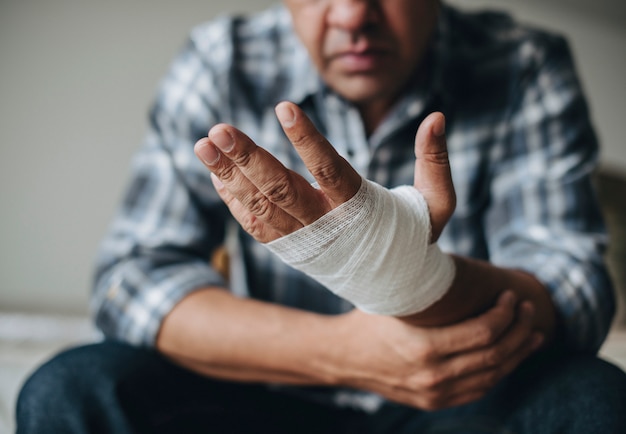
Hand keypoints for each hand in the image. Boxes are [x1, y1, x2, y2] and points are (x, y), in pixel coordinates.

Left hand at [194, 101, 454, 242]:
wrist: (394, 287)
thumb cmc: (415, 236)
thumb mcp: (437, 204)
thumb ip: (435, 161)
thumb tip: (437, 116)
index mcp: (362, 210)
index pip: (331, 170)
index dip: (307, 140)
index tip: (283, 108)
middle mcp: (327, 226)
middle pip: (282, 189)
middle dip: (249, 159)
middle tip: (219, 130)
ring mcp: (304, 240)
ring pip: (261, 207)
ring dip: (230, 176)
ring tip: (204, 145)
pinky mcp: (290, 249)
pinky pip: (256, 227)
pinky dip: (234, 201)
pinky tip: (216, 175)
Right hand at [334, 291, 542, 409]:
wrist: (343, 357)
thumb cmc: (368, 319)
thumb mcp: (393, 299)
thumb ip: (426, 287)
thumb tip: (458, 259)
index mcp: (423, 349)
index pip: (483, 333)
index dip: (505, 314)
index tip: (512, 296)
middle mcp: (433, 377)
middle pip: (495, 356)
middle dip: (519, 331)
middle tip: (528, 309)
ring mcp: (435, 394)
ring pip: (493, 377)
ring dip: (518, 354)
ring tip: (532, 334)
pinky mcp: (435, 402)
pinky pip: (479, 390)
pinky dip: (499, 371)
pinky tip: (510, 355)